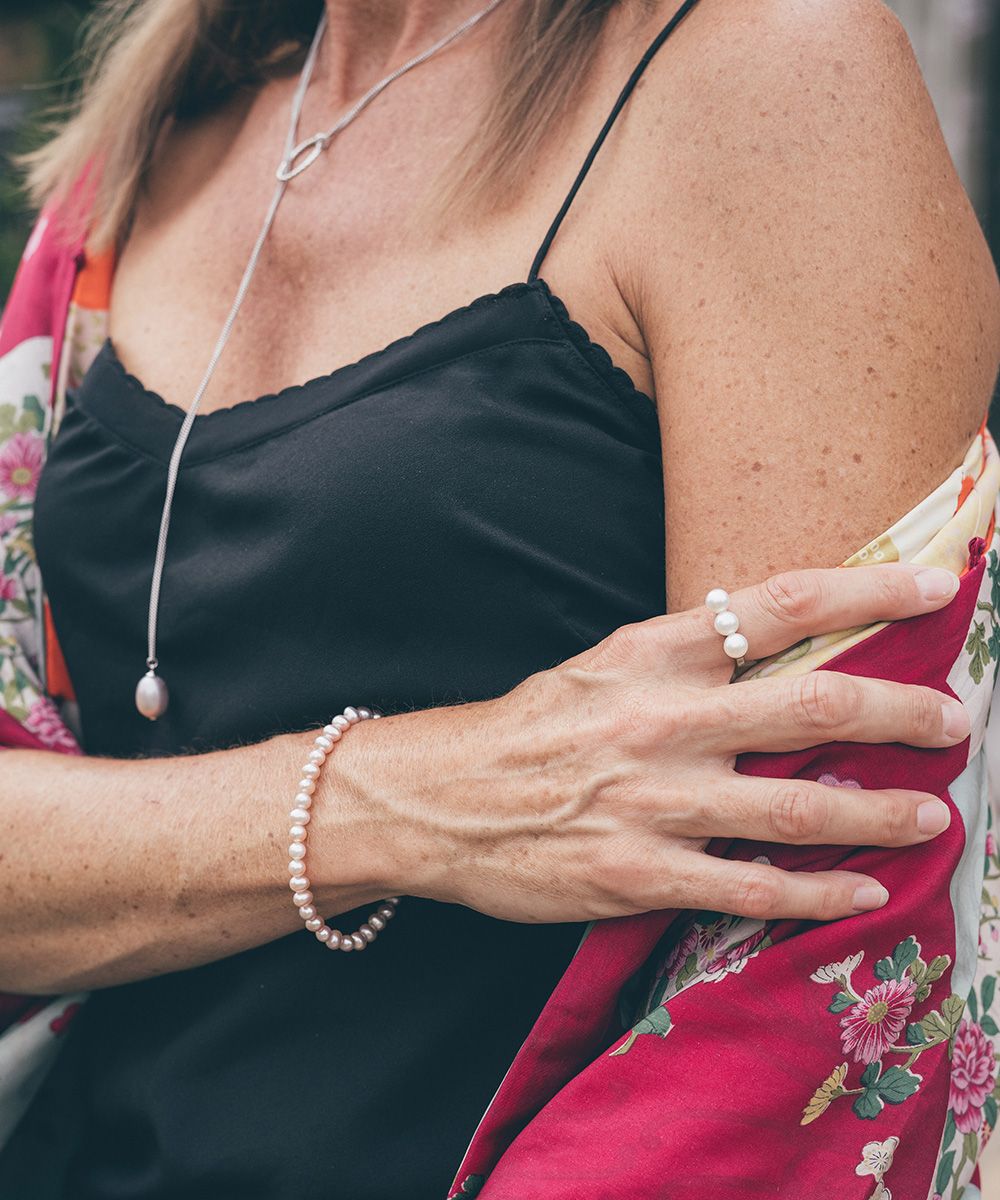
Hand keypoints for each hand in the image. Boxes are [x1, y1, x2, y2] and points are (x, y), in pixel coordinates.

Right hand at [335, 564, 967, 923]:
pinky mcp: (638, 873)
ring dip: (882, 811)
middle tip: (955, 721)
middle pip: (813, 705)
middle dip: (903, 713)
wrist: (438, 799)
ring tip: (934, 813)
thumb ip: (684, 655)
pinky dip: (820, 894)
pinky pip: (751, 887)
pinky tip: (866, 892)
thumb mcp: (602, 665)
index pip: (779, 606)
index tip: (937, 584)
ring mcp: (653, 802)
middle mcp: (662, 720)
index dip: (868, 590)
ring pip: (798, 808)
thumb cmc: (528, 727)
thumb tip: (771, 642)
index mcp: (651, 653)